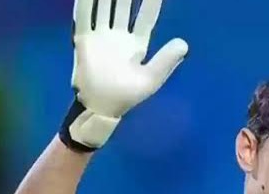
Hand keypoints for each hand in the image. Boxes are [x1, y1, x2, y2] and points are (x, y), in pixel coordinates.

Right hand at [60, 0, 187, 150]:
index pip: (146, 17)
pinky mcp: (85, 40)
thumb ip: (166, 61)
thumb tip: (184, 44)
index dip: (151, 3)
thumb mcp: (151, 79)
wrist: (102, 107)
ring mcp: (102, 36)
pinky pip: (84, 17)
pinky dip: (85, 4)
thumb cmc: (128, 95)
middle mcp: (119, 36)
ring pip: (104, 7)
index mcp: (138, 44)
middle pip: (123, 6)